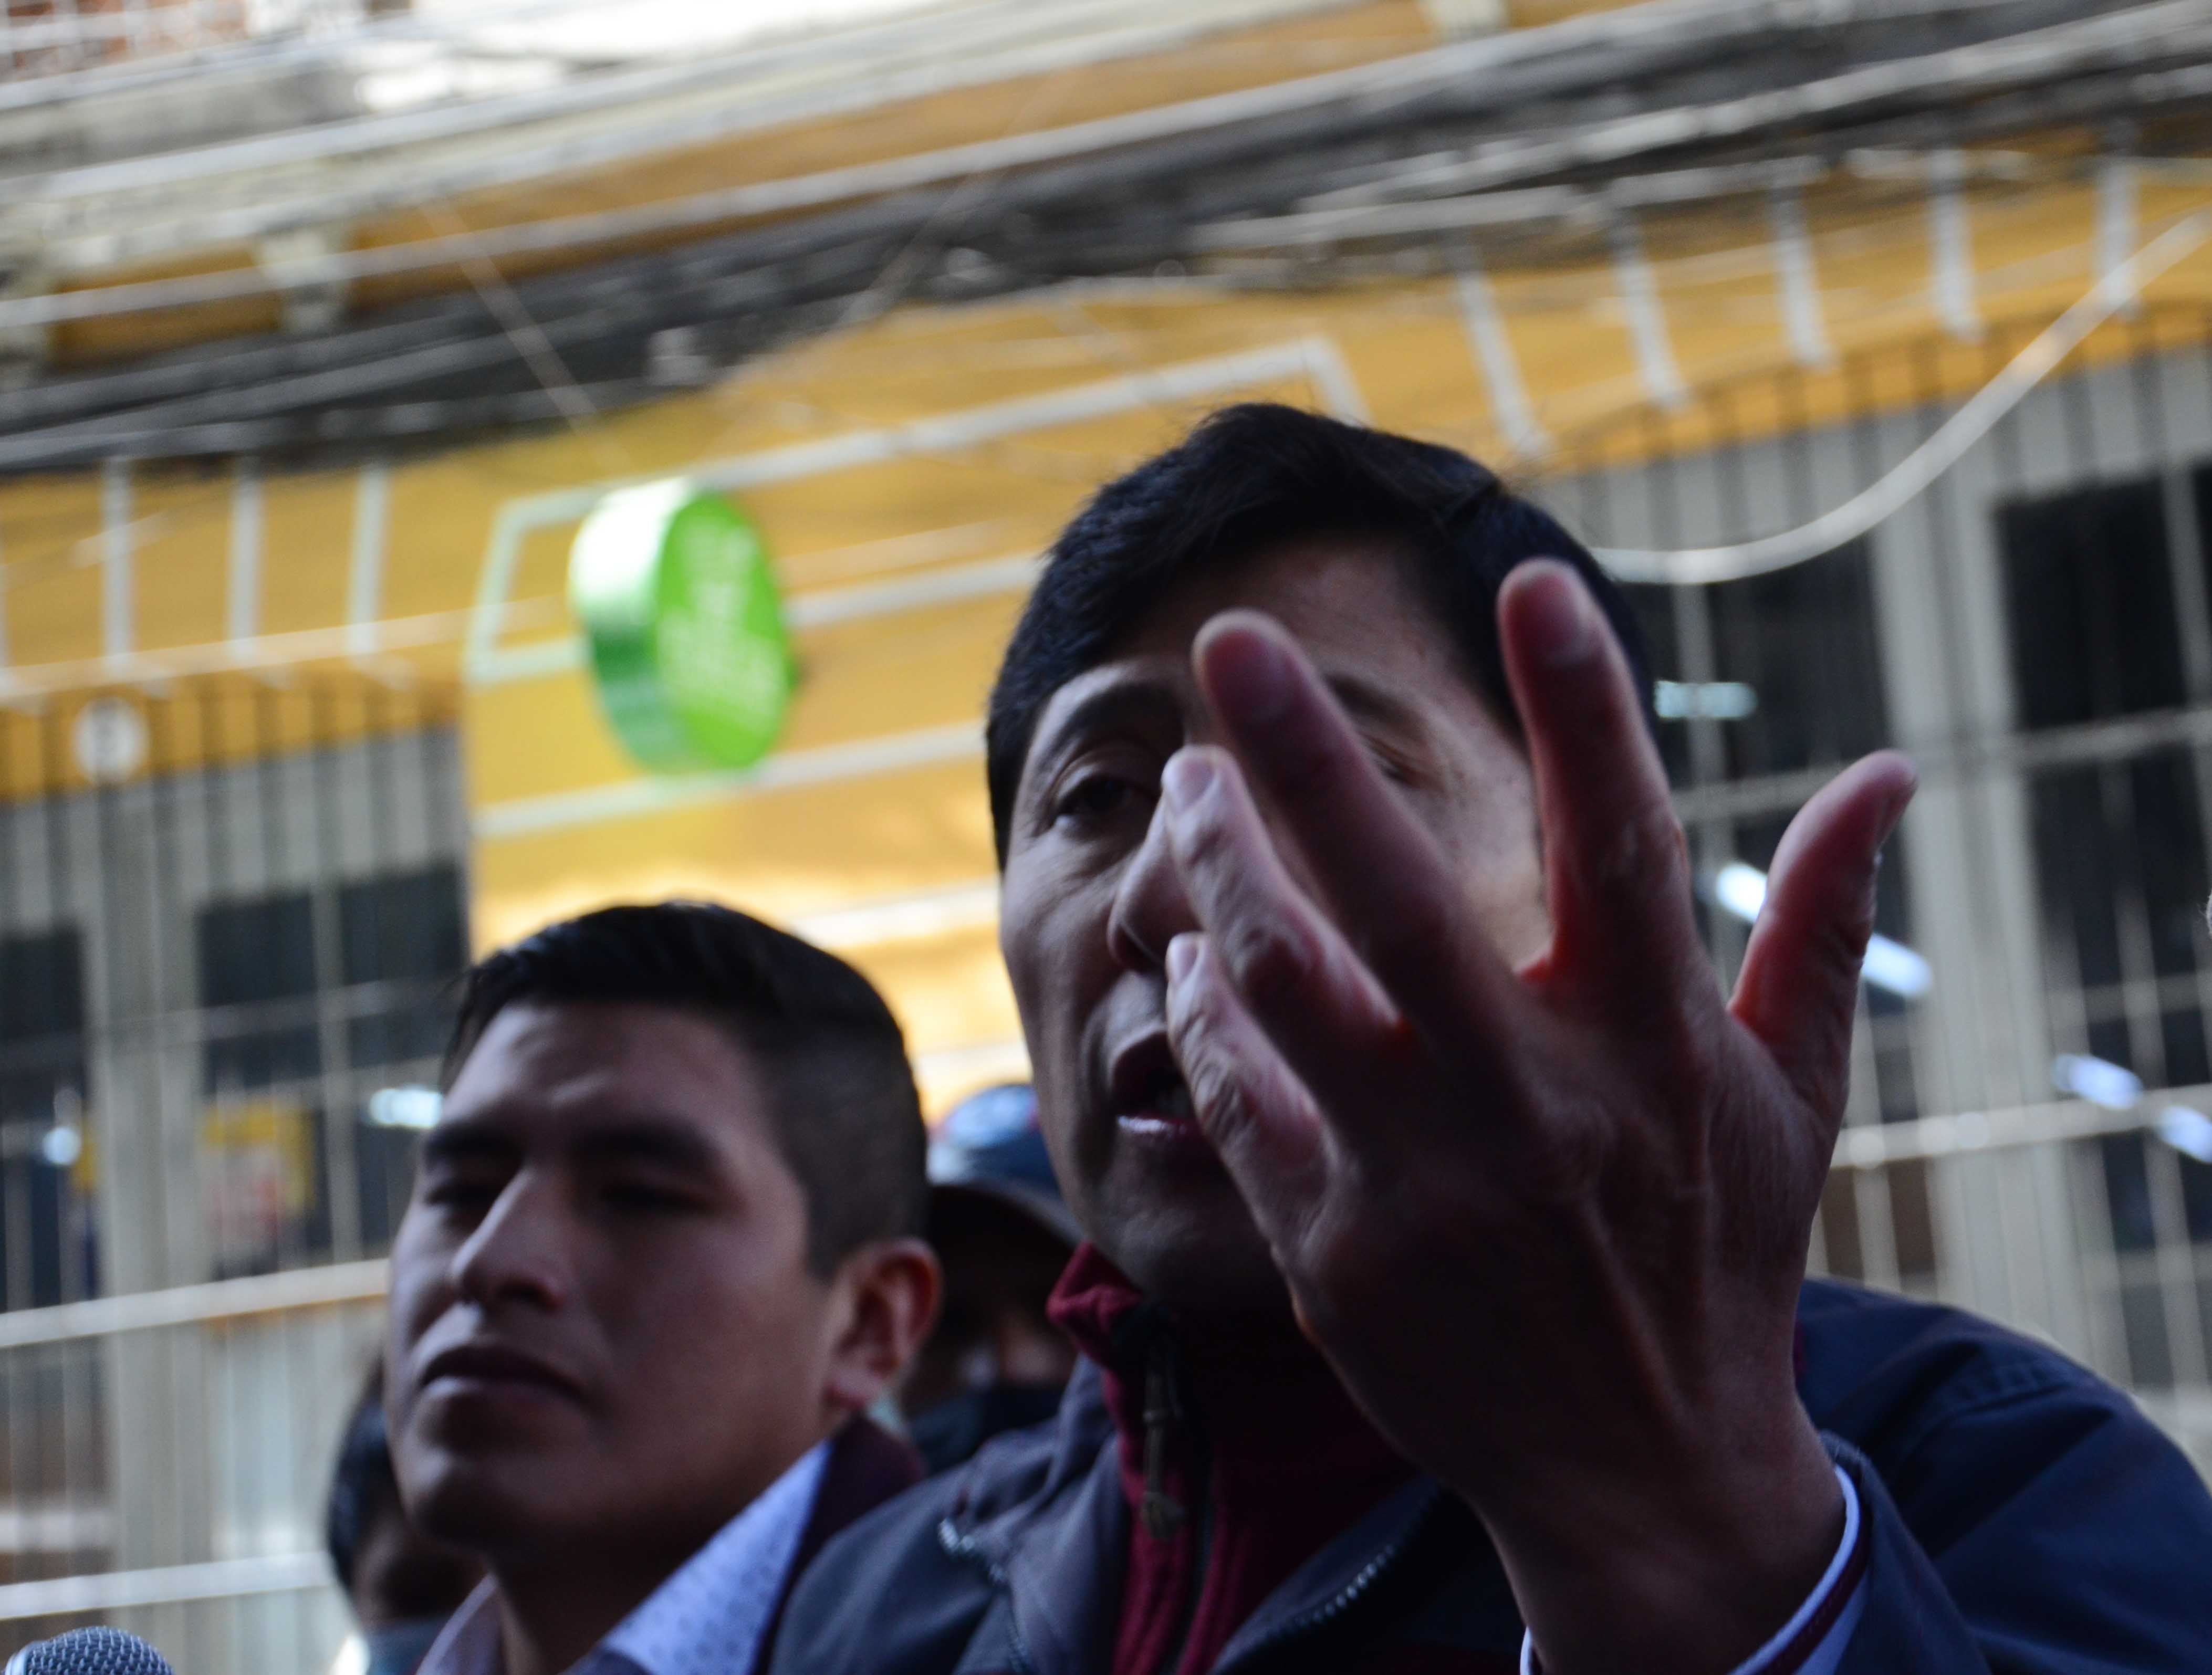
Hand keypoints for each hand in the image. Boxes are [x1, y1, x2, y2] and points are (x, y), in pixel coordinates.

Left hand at [1157, 560, 1913, 1674]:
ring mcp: (1421, 1183)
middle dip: (1303, 754)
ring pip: (1280, 986)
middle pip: (1393, 901)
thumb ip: (1823, 929)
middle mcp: (1532, 1105)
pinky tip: (1188, 945)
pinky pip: (1239, 1095)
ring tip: (1192, 786)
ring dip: (1218, 869)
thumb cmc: (1715, 1255)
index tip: (1533, 578)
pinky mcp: (1335, 1251)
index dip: (1583, 707)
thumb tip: (1888, 773)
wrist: (1640, 1474)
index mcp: (1654, 1049)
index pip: (1624, 846)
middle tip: (1228, 640)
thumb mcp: (1793, 1098)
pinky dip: (1202, 1006)